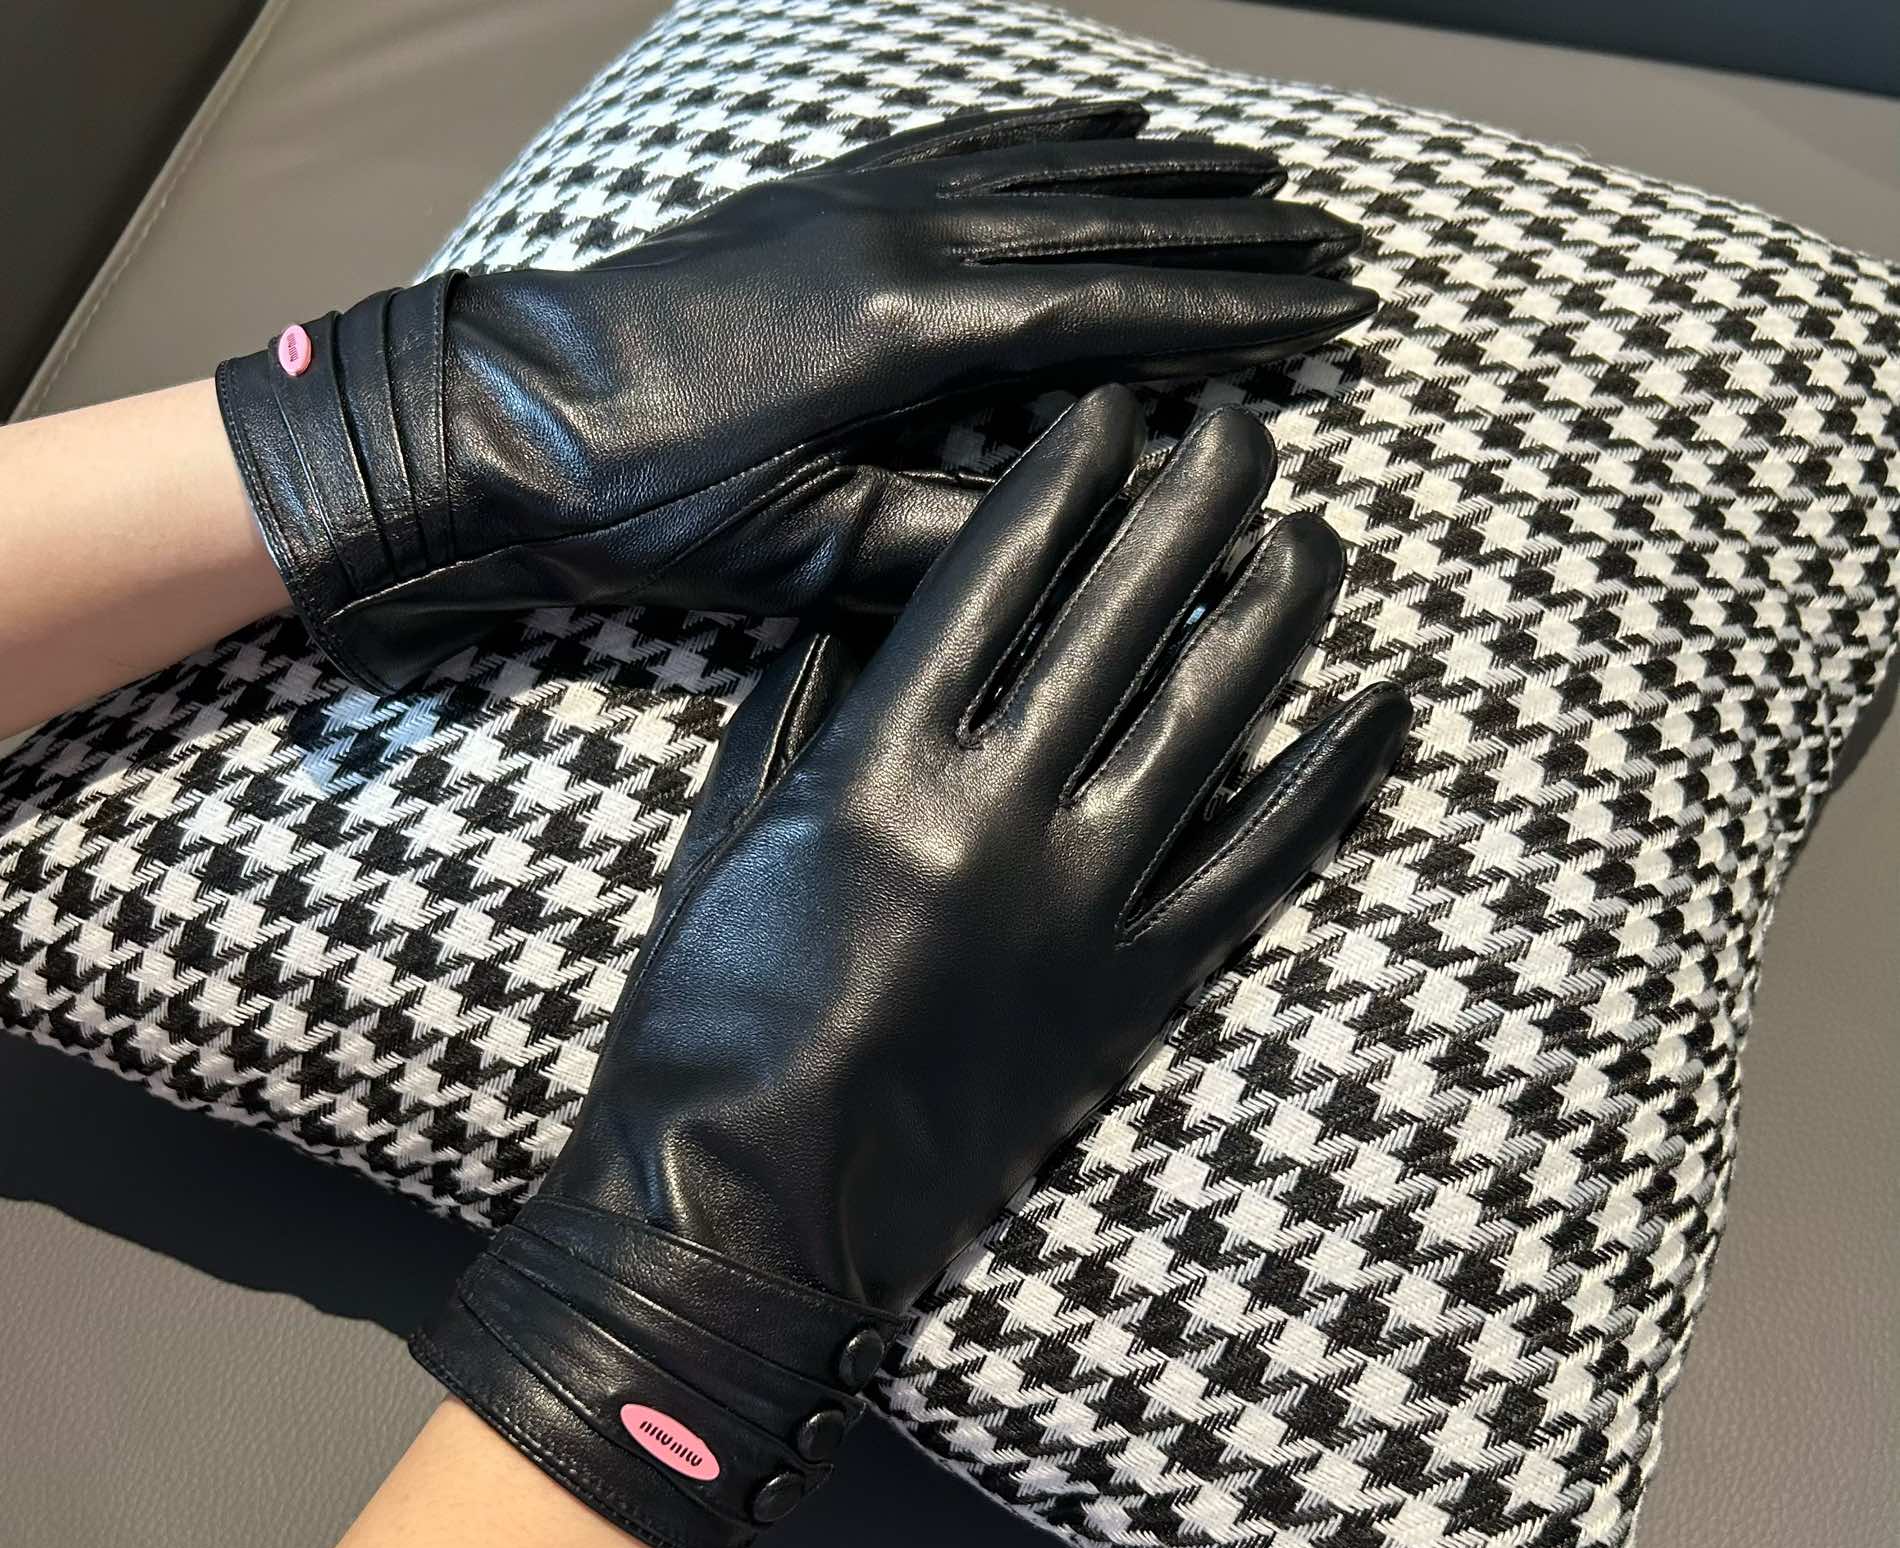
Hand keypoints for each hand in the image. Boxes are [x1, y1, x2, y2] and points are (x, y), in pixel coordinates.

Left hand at [216, 100, 1373, 696]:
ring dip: (1167, 174)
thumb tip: (1083, 528)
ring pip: (1049, 170)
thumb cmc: (647, 505)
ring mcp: (859, 198)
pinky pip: (968, 143)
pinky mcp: (823, 191)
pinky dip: (1055, 130)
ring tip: (1265, 175)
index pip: (1111, 312)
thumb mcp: (799, 556)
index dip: (1232, 315)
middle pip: (1105, 225)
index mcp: (904, 331)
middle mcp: (898, 236)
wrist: (501, 416)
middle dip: (1233, 240)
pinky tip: (1117, 122)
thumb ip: (947, 538)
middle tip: (1338, 248)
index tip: (1329, 316)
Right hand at [410, 385, 1409, 1547]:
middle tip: (1244, 423)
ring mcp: (1080, 905)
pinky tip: (1389, 705)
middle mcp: (996, 813)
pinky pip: (1259, 869)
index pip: (996, 576)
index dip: (1070, 476)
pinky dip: (1334, 783)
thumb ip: (788, 715)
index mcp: (878, 766)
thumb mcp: (720, 844)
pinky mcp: (1133, 993)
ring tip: (1316, 536)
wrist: (751, 1215)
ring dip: (1278, 612)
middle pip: (1125, 616)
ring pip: (1214, 721)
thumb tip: (855, 614)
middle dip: (1197, 498)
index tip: (1118, 410)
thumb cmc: (705, 1028)